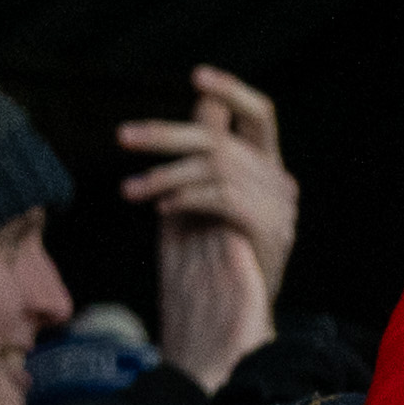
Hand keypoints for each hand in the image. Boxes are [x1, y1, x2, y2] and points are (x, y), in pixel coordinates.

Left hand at [118, 64, 296, 386]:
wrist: (220, 329)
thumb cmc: (201, 267)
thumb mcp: (191, 201)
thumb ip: (197, 157)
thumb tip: (199, 104)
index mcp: (265, 171)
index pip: (262, 116)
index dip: (232, 91)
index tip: (197, 75)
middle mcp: (280, 185)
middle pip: (226, 139)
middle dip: (169, 134)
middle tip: (123, 136)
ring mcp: (280, 212)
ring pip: (220, 168)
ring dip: (166, 176)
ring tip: (131, 192)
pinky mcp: (271, 238)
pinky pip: (227, 201)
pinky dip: (189, 199)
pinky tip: (162, 211)